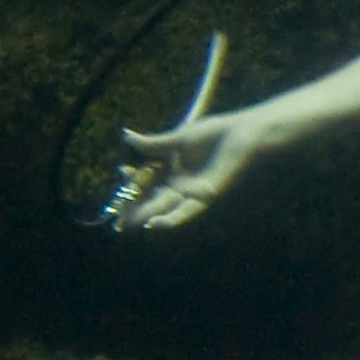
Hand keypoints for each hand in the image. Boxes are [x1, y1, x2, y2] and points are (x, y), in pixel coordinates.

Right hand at [111, 110, 266, 230]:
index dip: (132, 182)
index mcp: (173, 169)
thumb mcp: (178, 138)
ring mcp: (193, 191)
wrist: (243, 134)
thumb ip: (154, 144)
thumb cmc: (216, 133)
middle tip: (116, 221)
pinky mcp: (207, 196)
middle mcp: (181, 184)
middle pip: (153, 198)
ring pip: (166, 207)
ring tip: (129, 226)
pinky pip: (187, 211)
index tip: (121, 174)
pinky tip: (155, 224)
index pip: (146, 181)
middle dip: (134, 209)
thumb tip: (126, 136)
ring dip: (147, 217)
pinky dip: (171, 218)